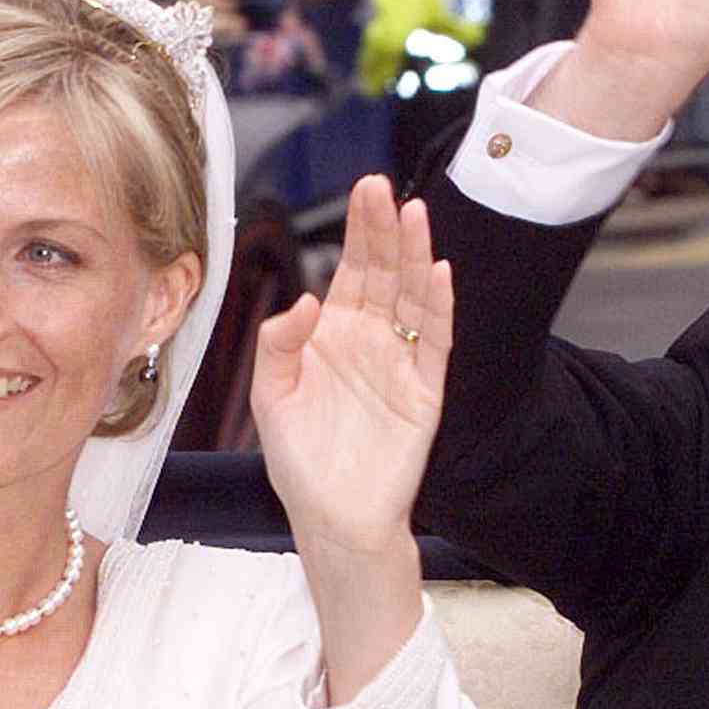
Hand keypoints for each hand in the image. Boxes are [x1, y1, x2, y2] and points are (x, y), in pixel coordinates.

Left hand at [251, 176, 451, 558]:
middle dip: (385, 230)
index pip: (351, 270)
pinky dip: (437, 308)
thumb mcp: (270, 396)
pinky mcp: (424, 391)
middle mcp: (370, 340)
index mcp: (333, 334)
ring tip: (415, 216)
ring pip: (412, 298)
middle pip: (384, 273)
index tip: (364, 190)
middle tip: (385, 190)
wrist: (331, 518)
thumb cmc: (299, 461)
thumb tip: (306, 300)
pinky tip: (437, 274)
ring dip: (415, 257)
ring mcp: (400, 363)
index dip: (358, 230)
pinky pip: (434, 342)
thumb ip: (278, 344)